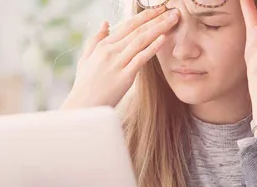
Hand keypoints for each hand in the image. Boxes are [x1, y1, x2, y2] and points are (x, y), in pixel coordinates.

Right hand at [61, 7, 180, 108]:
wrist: (83, 106)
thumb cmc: (85, 85)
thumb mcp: (86, 58)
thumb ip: (96, 39)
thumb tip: (105, 23)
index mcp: (103, 45)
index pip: (127, 25)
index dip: (144, 15)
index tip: (158, 9)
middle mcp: (110, 51)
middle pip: (137, 30)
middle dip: (156, 18)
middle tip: (173, 10)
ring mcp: (117, 63)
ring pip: (141, 40)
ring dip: (159, 28)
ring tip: (173, 19)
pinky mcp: (124, 77)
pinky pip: (140, 58)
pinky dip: (152, 47)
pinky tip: (163, 38)